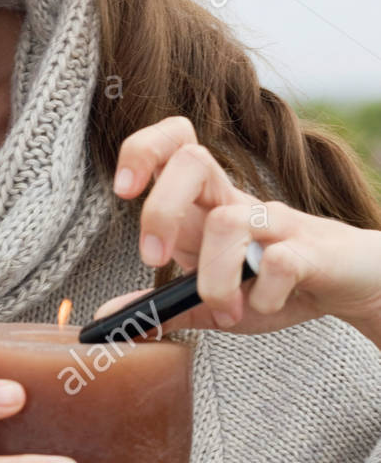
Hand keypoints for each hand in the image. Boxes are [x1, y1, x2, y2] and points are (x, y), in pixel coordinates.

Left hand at [94, 115, 380, 342]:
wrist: (355, 284)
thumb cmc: (281, 283)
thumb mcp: (214, 300)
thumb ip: (164, 305)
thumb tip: (107, 317)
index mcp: (210, 205)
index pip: (175, 144)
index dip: (143, 152)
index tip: (122, 191)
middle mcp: (239, 203)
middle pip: (192, 162)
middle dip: (160, 210)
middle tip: (154, 258)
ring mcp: (276, 223)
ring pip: (228, 222)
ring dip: (213, 278)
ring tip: (224, 310)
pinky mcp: (312, 251)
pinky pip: (279, 262)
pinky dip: (262, 296)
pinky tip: (263, 307)